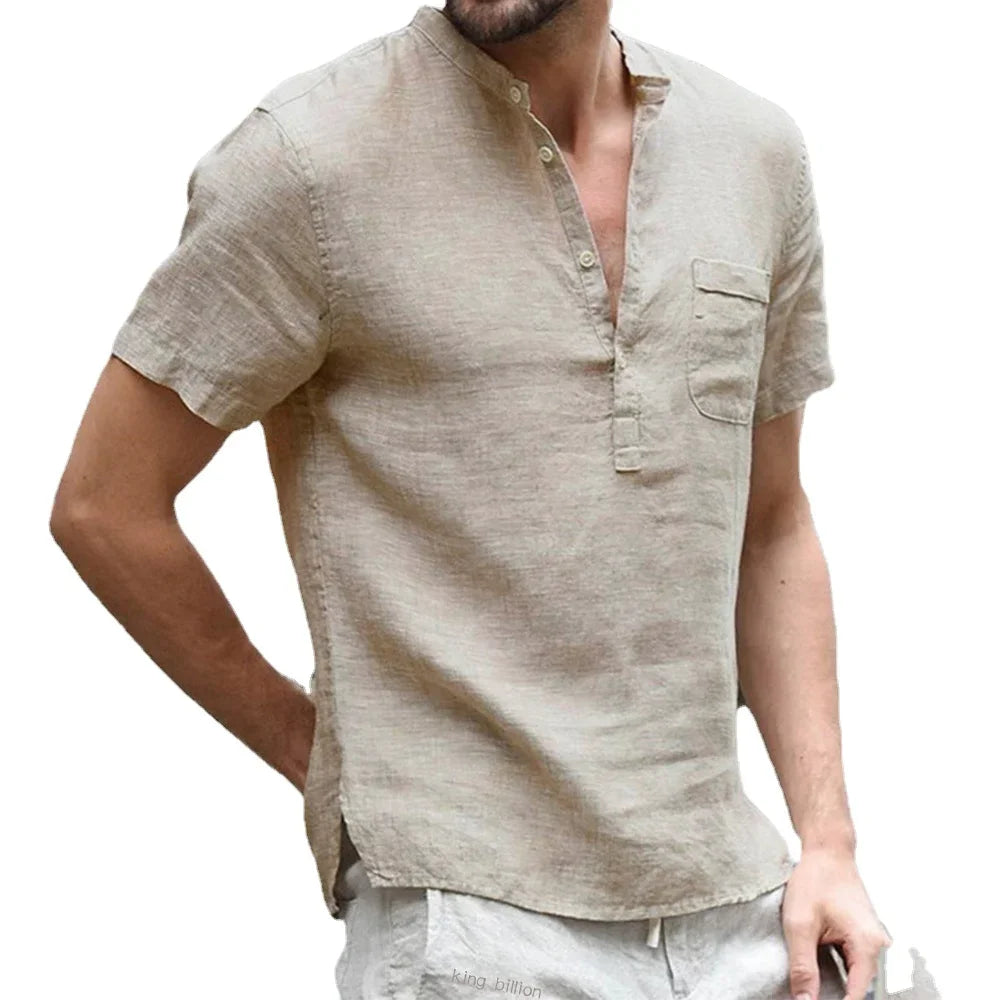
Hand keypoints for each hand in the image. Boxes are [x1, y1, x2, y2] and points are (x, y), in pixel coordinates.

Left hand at [781, 846, 891, 999]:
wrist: (827, 852)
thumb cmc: (816, 879)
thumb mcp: (800, 924)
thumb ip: (803, 967)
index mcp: (868, 946)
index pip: (857, 996)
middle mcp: (878, 947)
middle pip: (860, 990)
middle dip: (837, 996)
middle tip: (811, 995)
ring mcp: (873, 943)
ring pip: (858, 979)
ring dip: (838, 987)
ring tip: (816, 988)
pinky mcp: (863, 939)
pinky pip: (854, 966)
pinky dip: (839, 973)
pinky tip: (822, 974)